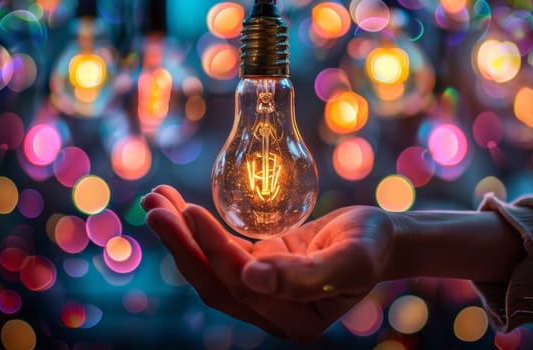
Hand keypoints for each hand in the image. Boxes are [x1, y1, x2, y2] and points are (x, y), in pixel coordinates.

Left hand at [141, 185, 394, 341]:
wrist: (379, 238)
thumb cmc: (372, 245)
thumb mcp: (351, 259)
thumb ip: (308, 277)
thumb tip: (253, 279)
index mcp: (292, 320)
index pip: (239, 286)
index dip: (211, 250)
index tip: (190, 211)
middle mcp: (269, 311)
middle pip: (213, 279)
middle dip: (180, 243)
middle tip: (153, 204)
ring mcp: (260, 291)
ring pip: (210, 265)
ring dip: (180, 234)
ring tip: (156, 198)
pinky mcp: (256, 268)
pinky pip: (219, 251)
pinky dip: (196, 229)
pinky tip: (178, 205)